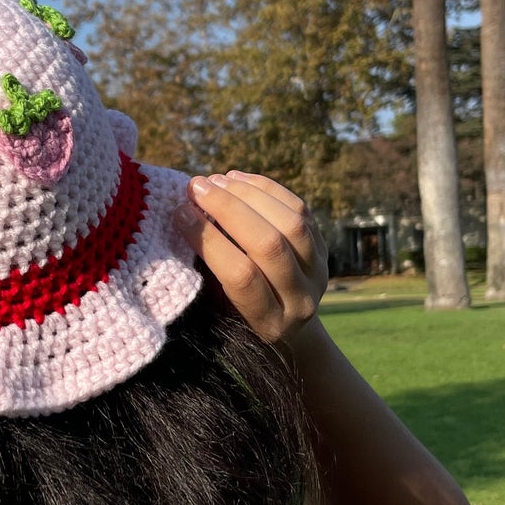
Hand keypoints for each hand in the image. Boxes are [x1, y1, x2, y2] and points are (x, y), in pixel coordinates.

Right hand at [173, 172, 327, 346]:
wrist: (287, 325)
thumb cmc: (236, 315)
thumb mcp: (219, 306)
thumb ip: (206, 269)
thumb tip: (182, 215)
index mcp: (269, 322)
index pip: (241, 276)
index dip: (209, 240)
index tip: (180, 213)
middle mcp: (301, 299)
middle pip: (268, 245)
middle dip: (228, 209)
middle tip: (196, 188)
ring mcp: (318, 271)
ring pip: (290, 223)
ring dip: (248, 194)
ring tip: (216, 181)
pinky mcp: (324, 248)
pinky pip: (300, 210)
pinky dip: (267, 189)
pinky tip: (237, 179)